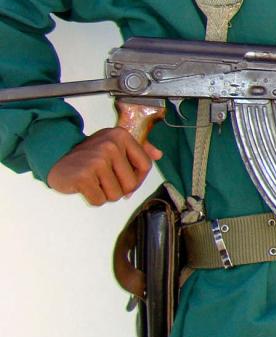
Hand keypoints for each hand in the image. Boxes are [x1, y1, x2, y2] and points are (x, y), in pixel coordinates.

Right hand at [46, 127, 161, 205]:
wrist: (55, 158)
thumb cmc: (88, 155)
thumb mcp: (114, 144)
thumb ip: (138, 149)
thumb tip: (158, 155)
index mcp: (121, 136)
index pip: (145, 165)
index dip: (138, 178)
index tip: (126, 179)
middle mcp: (111, 146)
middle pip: (131, 184)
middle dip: (120, 189)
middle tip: (105, 180)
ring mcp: (97, 161)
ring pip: (116, 195)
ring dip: (105, 194)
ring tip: (94, 182)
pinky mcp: (84, 176)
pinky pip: (100, 200)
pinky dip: (93, 199)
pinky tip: (86, 187)